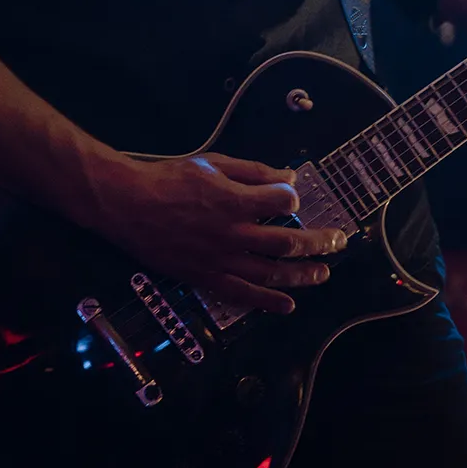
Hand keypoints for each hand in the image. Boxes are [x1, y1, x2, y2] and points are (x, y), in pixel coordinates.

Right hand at [86, 151, 347, 314]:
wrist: (128, 205)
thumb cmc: (170, 178)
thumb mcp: (213, 163)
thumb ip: (253, 171)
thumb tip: (289, 178)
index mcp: (234, 200)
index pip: (282, 203)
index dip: (293, 200)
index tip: (294, 199)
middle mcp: (232, 234)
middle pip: (285, 242)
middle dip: (317, 242)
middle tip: (338, 240)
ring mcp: (219, 260)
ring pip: (270, 273)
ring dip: (302, 274)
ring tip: (324, 273)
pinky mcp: (205, 278)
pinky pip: (242, 295)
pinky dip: (268, 301)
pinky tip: (288, 304)